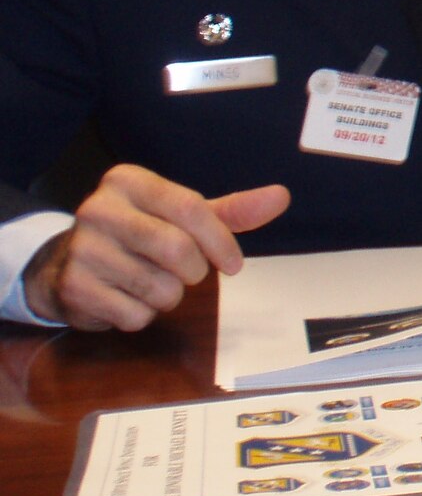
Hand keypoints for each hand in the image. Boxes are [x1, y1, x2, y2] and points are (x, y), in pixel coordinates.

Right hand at [24, 164, 289, 331]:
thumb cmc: (139, 233)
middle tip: (186, 272)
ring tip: (150, 282)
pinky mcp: (74, 288)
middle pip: (178, 250)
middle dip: (194, 271)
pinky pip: (135, 314)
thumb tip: (281, 197)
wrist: (66, 265)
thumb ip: (232, 210)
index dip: (221, 241)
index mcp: (128, 181)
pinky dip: (143, 315)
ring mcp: (82, 249)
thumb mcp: (182, 216)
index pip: (191, 208)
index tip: (234, 264)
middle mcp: (98, 209)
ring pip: (159, 287)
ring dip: (169, 296)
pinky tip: (126, 298)